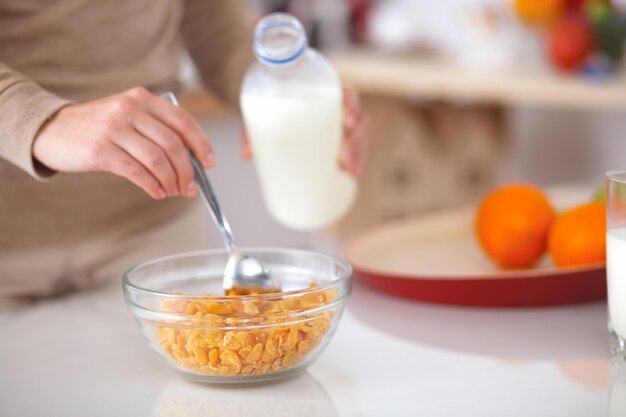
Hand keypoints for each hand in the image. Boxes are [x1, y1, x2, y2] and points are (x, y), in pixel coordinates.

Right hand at [33, 87, 213, 199]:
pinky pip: (136, 172)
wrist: (52, 130)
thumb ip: (156, 130)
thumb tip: (191, 161)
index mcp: (142, 99)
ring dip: (171, 180)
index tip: (209, 163)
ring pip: (157, 159)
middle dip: (187, 170)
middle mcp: (130, 109)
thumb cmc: (97, 128)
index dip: (201, 144)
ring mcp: (114, 128)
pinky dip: (152, 185)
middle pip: (173, 144)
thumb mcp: (128, 116)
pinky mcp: (100, 150)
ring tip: (173, 192)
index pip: (183, 121)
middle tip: (189, 187)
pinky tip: (157, 192)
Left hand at [240, 85, 367, 175]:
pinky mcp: (341, 142)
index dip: (353, 106)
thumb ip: (254, 129)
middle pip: (359, 119)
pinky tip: (352, 175)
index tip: (347, 122)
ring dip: (359, 154)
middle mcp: (337, 109)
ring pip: (360, 137)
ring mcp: (341, 126)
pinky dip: (356, 162)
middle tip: (343, 159)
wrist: (273, 113)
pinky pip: (356, 150)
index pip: (348, 94)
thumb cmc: (272, 108)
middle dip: (357, 140)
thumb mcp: (262, 115)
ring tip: (350, 171)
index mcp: (324, 94)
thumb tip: (247, 154)